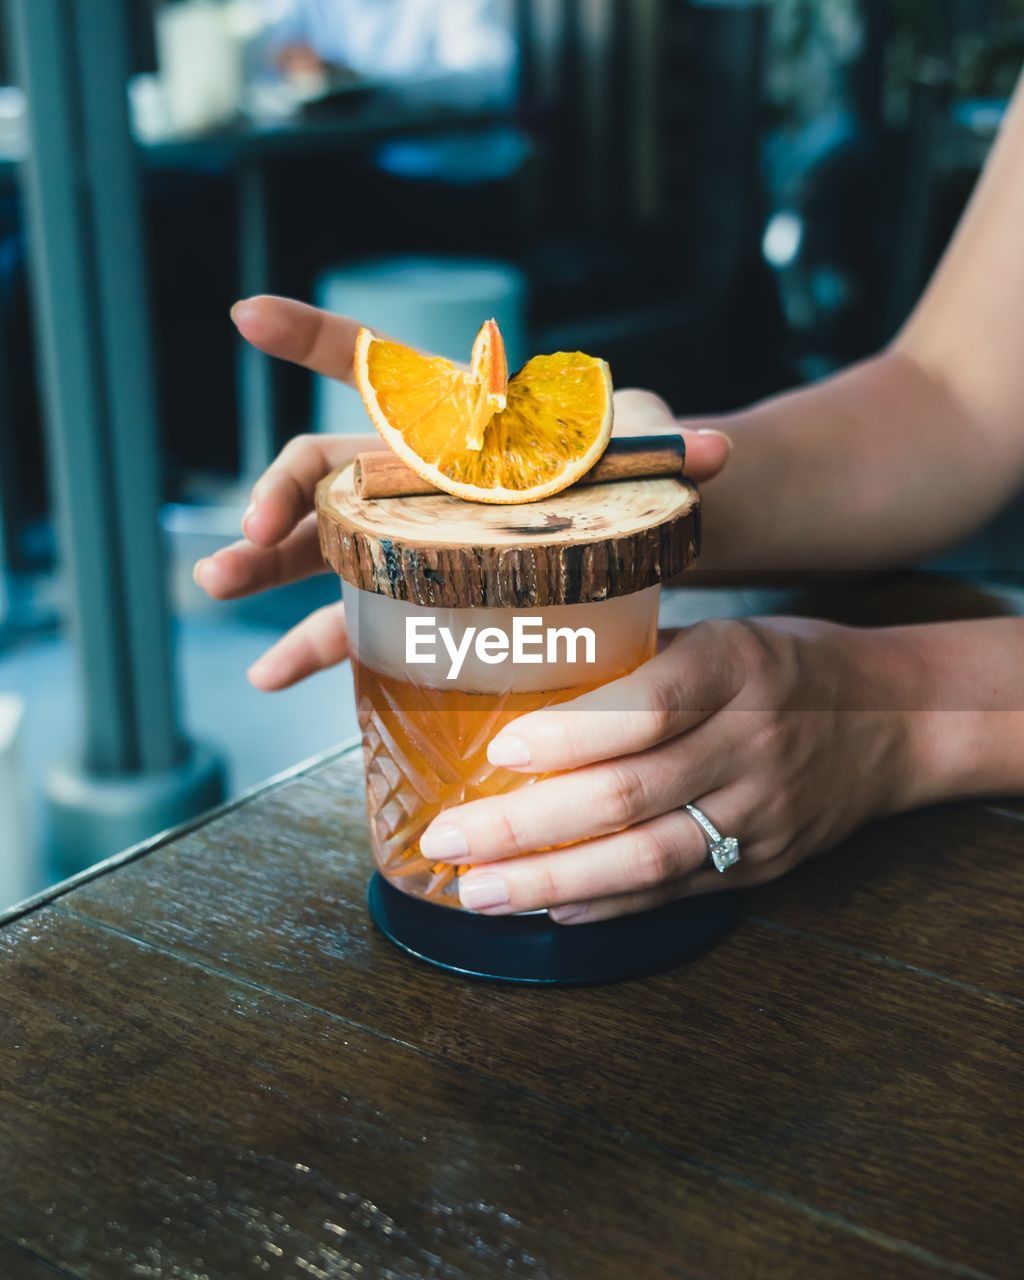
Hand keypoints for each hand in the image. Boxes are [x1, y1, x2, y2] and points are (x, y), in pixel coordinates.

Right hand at [194, 295, 732, 690]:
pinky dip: (315, 643)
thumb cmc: (625, 468)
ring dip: (267, 566)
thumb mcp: (640, 444)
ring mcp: (408, 539)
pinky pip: (355, 618)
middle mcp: (414, 477)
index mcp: (452, 423)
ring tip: (217, 584)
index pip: (374, 370)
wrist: (632, 525)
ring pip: (322, 548)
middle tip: (251, 533)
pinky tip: (275, 672)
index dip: (313, 340)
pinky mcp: (418, 596)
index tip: (248, 316)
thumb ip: (665, 439)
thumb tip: (720, 451)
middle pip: (325, 473)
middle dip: (276, 494)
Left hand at [418, 618, 920, 919]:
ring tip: (478, 891)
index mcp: (736, 667)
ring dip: (552, 881)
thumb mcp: (721, 634)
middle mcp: (752, 742)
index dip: (568, 734)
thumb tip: (522, 680)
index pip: (646, 706)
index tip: (496, 753)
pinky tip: (550, 908)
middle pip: (629, 796)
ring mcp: (763, 812)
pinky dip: (608, 903)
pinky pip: (678, 890)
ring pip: (647, 859)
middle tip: (449, 838)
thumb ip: (636, 663)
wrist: (890, 721)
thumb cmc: (781, 664)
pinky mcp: (767, 862)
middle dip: (526, 826)